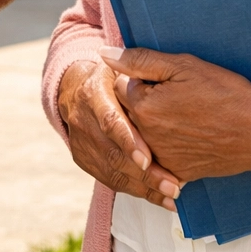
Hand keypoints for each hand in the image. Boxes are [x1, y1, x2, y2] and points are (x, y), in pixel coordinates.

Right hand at [56, 56, 182, 210]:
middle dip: (144, 173)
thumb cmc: (113, 77)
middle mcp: (82, 121)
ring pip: (112, 172)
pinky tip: (159, 197)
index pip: (110, 122)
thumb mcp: (121, 67)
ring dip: (144, 187)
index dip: (128, 141)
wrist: (78, 90)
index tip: (147, 159)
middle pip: (112, 154)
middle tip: (173, 186)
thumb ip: (130, 63)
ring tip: (171, 195)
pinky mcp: (84, 159)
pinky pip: (110, 180)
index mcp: (92, 95)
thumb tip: (113, 53)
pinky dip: (136, 191)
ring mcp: (81, 143)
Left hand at [104, 46, 250, 182]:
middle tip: (180, 98)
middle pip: (131, 112)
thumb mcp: (184, 66)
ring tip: (188, 115)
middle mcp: (146, 137)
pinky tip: (192, 134)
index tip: (168, 80)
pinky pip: (162, 155)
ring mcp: (161, 158)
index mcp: (143, 107)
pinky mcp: (178, 172)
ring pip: (145, 134)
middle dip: (147, 101)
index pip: (122, 85)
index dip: (145, 78)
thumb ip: (140, 59)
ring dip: (157, 124)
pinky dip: (171, 144)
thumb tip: (104, 53)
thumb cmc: (225, 94)